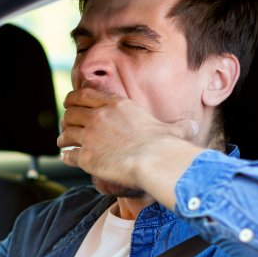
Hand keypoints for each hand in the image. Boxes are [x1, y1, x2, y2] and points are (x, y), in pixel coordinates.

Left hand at [58, 88, 202, 207]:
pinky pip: (68, 155)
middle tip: (66, 123)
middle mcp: (99, 117)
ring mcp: (90, 136)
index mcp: (116, 105)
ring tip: (62, 141)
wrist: (154, 161)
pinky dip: (66, 156)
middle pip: (71, 112)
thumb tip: (195, 126)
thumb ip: (180, 127)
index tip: (71, 102)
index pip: (85, 95)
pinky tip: (67, 157)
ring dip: (63, 137)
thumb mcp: (173, 130)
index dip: (74, 98)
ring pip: (66, 132)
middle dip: (67, 117)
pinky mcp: (86, 157)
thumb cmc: (165, 146)